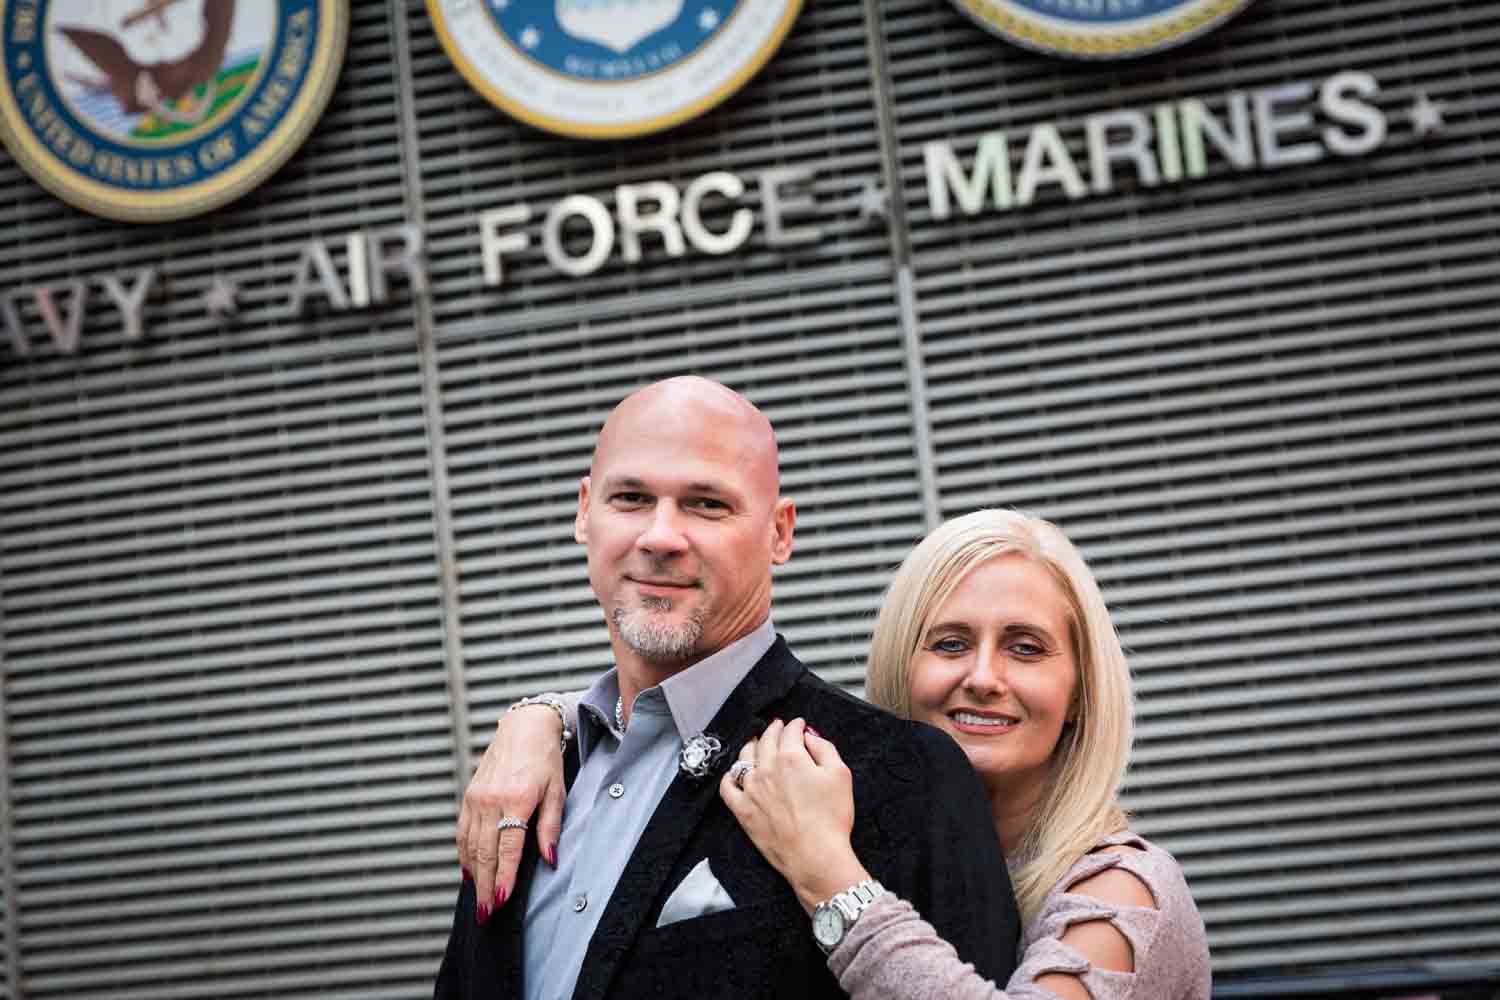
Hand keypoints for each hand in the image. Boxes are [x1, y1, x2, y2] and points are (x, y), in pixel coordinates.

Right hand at [456, 704, 566, 921]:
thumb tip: (549, 859)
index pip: (508, 846)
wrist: (522, 729)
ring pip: (470, 845)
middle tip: (486, 913)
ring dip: (473, 876)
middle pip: (485, 852)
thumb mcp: (557, 791)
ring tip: (478, 901)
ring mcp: (476, 798)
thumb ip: (551, 827)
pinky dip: (464, 855)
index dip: (504, 876)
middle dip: (485, 886)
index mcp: (516, 798)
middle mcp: (491, 800)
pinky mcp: (469, 797)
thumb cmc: (545, 760)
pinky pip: (463, 832)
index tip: (500, 900)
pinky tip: (470, 872)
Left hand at [719, 718, 870, 913]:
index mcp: (791, 757)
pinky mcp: (743, 810)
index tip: (799, 725)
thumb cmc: (831, 818)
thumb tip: (810, 737)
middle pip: (766, 740)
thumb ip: (824, 749)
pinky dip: (730, 776)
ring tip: (755, 742)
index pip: (790, 732)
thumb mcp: (840, 775)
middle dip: (773, 730)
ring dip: (751, 746)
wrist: (815, 856)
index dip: (796, 725)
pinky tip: (734, 774)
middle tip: (778, 726)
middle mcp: (767, 769)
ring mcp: (751, 790)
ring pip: (744, 758)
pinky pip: (728, 787)